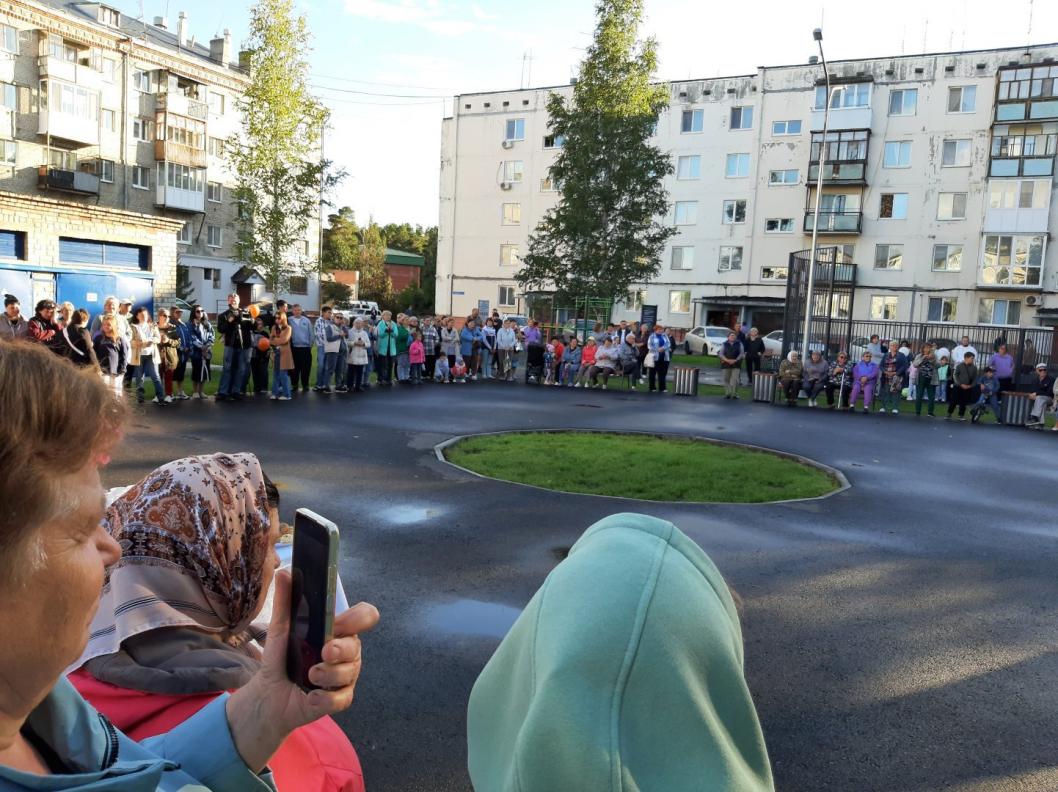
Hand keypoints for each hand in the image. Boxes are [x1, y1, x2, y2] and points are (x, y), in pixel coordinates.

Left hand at [226, 570, 378, 771]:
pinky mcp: (339, 699)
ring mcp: (346, 676)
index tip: (337, 624)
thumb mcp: (281, 628)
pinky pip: (342, 698)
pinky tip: (310, 696)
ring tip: (309, 676)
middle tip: (323, 652)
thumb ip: (286, 601)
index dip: (358, 619)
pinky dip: (325, 698)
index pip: (364, 616)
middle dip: (341, 649)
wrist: (269, 694)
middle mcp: (347, 652)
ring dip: (328, 675)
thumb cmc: (282, 657)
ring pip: (349, 673)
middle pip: (357, 646)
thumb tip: (284, 571)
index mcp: (339, 631)